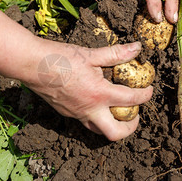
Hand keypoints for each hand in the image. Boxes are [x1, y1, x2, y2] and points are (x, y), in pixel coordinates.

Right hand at [22, 39, 152, 140]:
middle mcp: (89, 109)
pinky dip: (96, 116)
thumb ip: (116, 53)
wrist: (32, 64)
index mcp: (99, 94)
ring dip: (112, 124)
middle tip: (135, 116)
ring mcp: (76, 114)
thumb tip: (137, 48)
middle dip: (130, 127)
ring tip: (117, 111)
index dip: (145, 96)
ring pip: (98, 130)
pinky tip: (94, 101)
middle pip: (115, 132)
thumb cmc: (61, 57)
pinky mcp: (66, 112)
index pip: (131, 100)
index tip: (149, 91)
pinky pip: (85, 121)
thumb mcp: (91, 54)